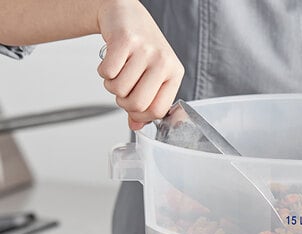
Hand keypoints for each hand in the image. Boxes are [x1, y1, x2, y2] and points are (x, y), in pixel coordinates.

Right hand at [96, 0, 183, 129]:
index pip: (157, 111)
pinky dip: (103, 72)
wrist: (125, 14)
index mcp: (174, 74)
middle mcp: (163, 61)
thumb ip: (145, 103)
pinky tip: (111, 61)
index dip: (141, 115)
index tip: (134, 110)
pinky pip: (107, 73)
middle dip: (123, 102)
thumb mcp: (151, 76)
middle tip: (122, 91)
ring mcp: (144, 50)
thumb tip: (135, 126)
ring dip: (112, 86)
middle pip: (137, 103)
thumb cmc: (140, 48)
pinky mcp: (125, 40)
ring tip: (117, 73)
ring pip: (119, 89)